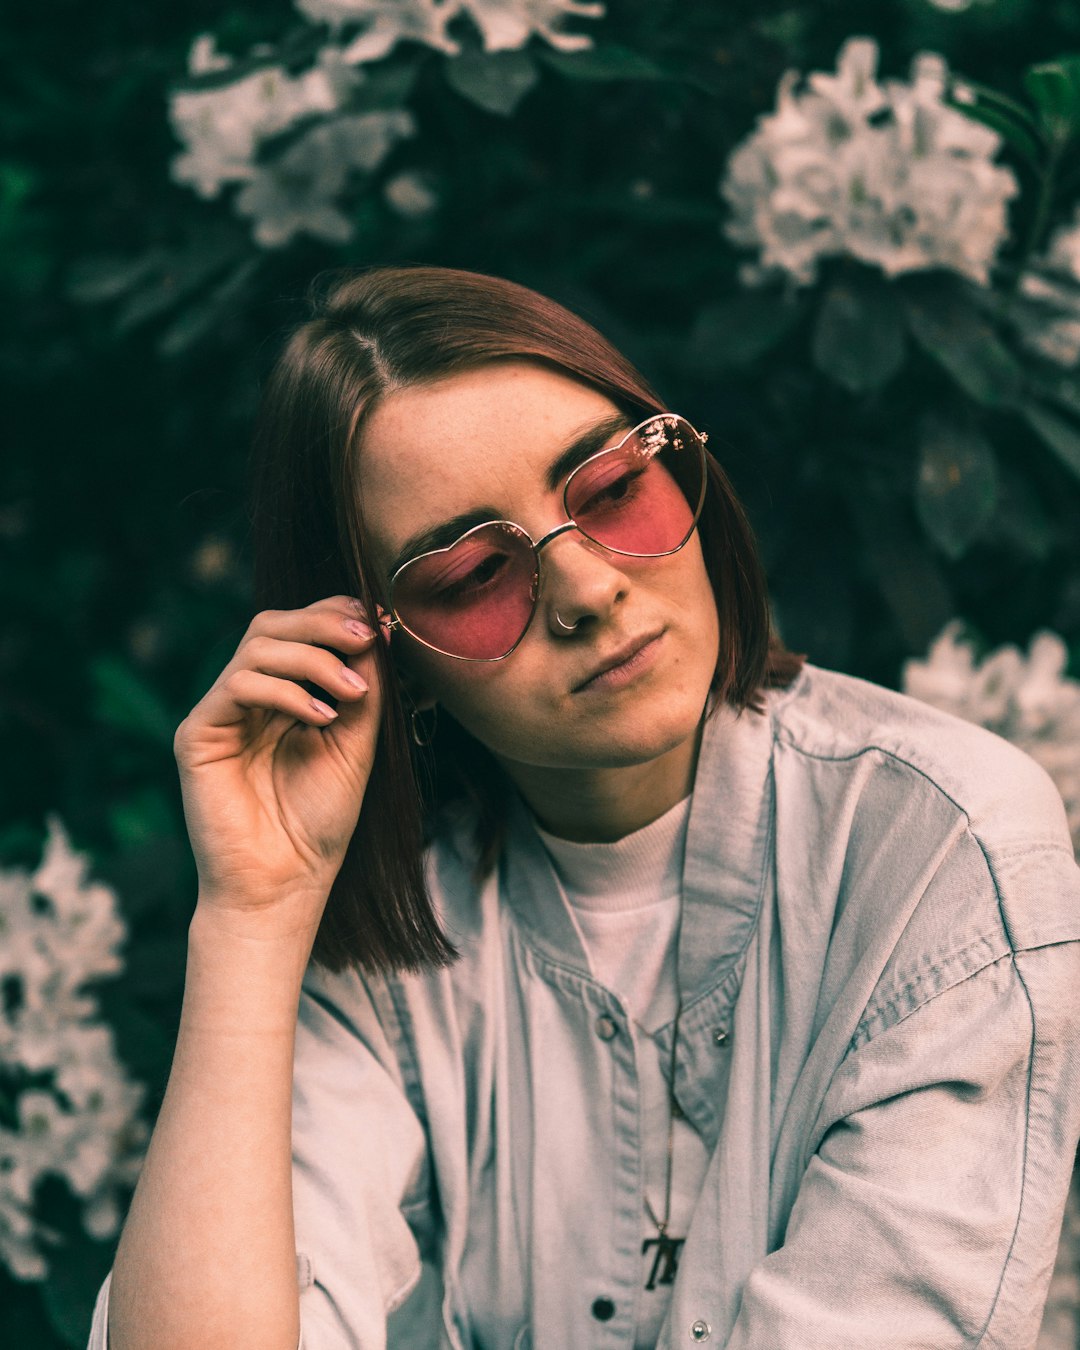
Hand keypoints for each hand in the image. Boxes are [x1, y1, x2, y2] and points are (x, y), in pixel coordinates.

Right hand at [173, 596, 387, 936]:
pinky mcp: (197, 734)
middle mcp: (247, 698)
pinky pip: (237, 686)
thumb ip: (363, 689)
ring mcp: (220, 713)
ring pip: (257, 647)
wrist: (285, 883)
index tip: (377, 624)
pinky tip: (320, 716)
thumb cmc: (320, 822)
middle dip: (323, 623)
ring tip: (352, 691)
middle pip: (272, 625)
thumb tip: (377, 630)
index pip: (298, 630)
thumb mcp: (356, 745)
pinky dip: (284, 691)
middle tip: (365, 639)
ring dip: (312, 658)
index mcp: (283, 696)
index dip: (333, 615)